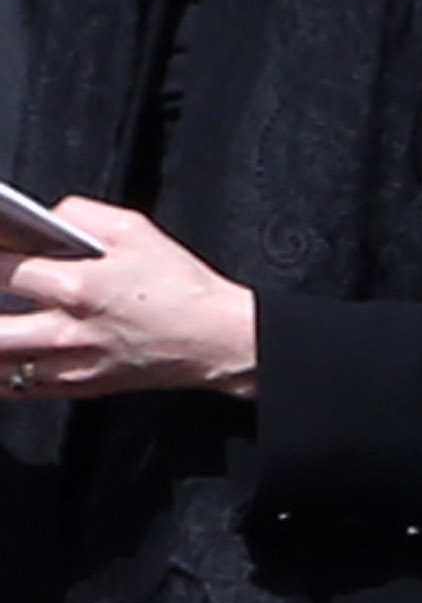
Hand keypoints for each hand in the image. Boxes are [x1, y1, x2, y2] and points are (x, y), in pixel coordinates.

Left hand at [0, 201, 257, 399]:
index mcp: (79, 286)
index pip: (2, 269)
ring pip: (1, 364)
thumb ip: (77, 213)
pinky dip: (0, 375)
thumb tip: (43, 218)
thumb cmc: (181, 285)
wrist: (219, 340)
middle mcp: (70, 331)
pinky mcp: (84, 387)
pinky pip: (22, 389)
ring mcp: (74, 365)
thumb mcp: (133, 228)